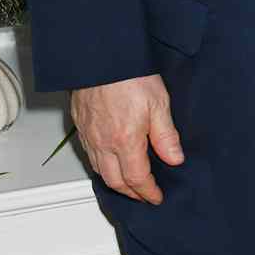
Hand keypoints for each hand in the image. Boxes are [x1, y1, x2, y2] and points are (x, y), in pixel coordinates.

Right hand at [70, 74, 184, 205]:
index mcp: (125, 141)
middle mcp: (103, 143)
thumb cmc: (128, 75)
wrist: (99, 56)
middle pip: (115, 181)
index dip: (148, 192)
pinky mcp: (80, 125)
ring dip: (115, 182)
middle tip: (144, 195)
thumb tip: (175, 159)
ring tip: (129, 183)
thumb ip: (166, 136)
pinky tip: (109, 161)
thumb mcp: (158, 104)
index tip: (156, 197)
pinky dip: (101, 166)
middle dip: (131, 193)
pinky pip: (89, 155)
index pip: (137, 179)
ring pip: (99, 170)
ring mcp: (89, 135)